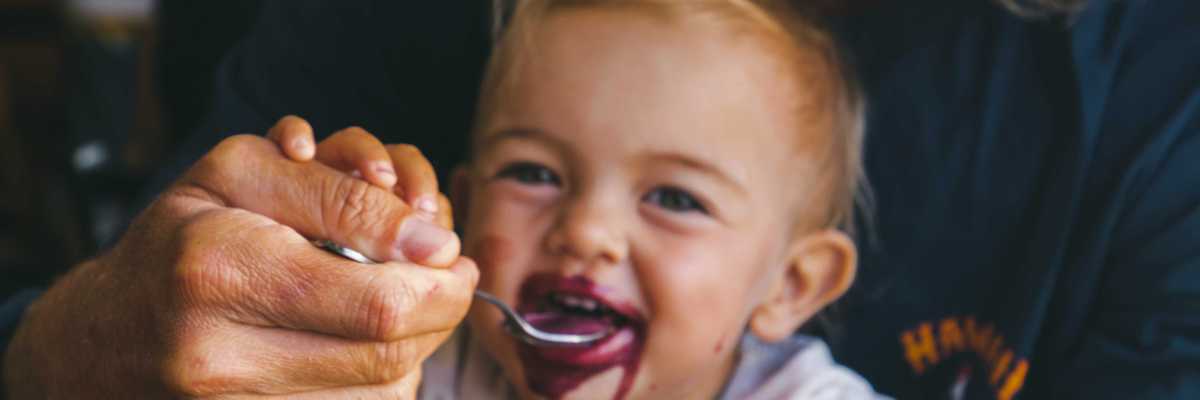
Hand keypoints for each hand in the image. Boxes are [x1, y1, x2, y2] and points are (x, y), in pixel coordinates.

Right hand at [3, 116, 476, 397]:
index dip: (440, 278)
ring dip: (417, 338)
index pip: (380, 302)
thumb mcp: (242, 174)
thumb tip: (432, 239)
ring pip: (388, 388)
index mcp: (221, 270)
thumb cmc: (181, 238)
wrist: (108, 335)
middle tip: (448, 272)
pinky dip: (384, 371)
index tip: (450, 249)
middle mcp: (224, 357)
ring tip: (400, 295)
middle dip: (442, 306)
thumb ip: (340, 195)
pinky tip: (363, 337)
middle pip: (392, 352)